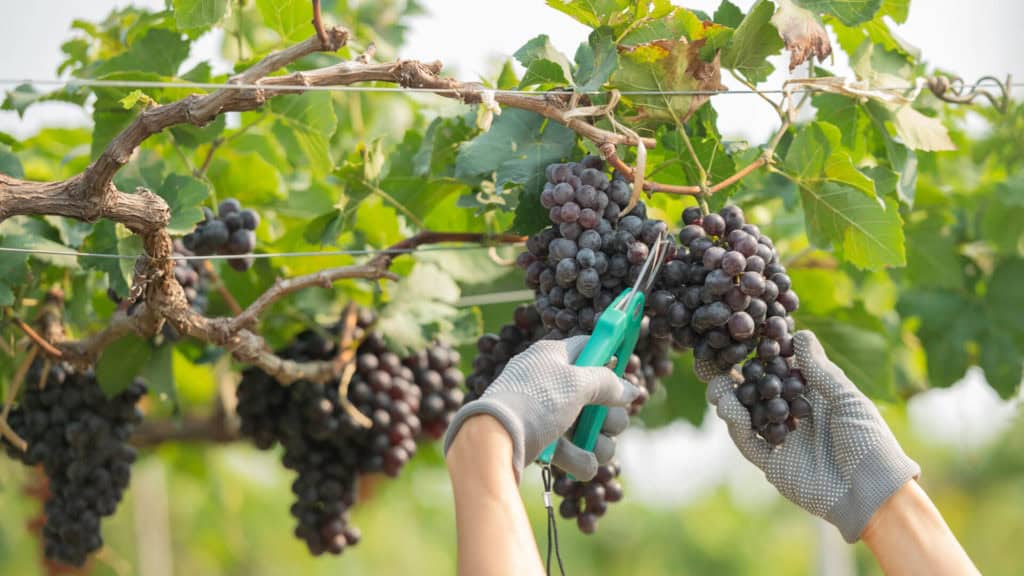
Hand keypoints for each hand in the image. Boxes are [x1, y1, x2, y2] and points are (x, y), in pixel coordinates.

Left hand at [444, 336, 638, 481]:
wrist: (495, 441)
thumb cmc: (534, 402)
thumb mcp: (576, 384)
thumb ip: (607, 383)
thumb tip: (631, 390)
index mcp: (553, 356)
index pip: (589, 346)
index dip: (610, 357)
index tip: (625, 369)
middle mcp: (550, 381)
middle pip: (597, 395)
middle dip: (610, 415)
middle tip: (607, 423)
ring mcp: (546, 412)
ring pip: (590, 427)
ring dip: (599, 441)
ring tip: (594, 448)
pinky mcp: (542, 440)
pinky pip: (573, 449)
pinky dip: (579, 458)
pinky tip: (580, 465)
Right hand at [700, 330, 919, 541]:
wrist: (873, 493)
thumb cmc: (870, 442)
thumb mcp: (849, 400)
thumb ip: (821, 371)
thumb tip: (800, 334)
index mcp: (814, 397)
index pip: (782, 371)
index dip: (764, 356)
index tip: (745, 337)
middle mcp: (795, 415)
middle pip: (758, 392)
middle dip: (736, 377)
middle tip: (714, 362)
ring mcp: (782, 440)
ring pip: (747, 415)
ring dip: (730, 399)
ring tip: (716, 386)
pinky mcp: (772, 463)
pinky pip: (748, 442)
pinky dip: (737, 426)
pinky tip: (730, 410)